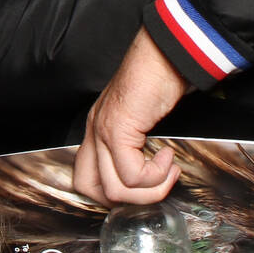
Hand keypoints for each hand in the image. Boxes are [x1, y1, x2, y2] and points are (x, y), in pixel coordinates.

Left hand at [72, 29, 187, 205]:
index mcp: (96, 130)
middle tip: (155, 185)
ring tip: (168, 170)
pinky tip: (167, 158)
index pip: (86, 178)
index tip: (144, 184)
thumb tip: (152, 175)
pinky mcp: (118, 129)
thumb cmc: (160, 79)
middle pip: (90, 189)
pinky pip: (132, 174)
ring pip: (114, 190)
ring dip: (149, 190)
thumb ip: (138, 143)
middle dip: (127, 200)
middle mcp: (93, 132)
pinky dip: (155, 176)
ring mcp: (103, 131)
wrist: (166, 53)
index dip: (114, 192)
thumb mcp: (143, 118)